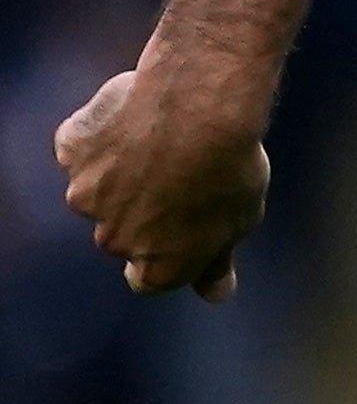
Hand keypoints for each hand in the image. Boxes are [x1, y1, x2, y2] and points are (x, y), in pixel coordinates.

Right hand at [56, 57, 270, 300]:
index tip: (179, 231)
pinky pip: (84, 148)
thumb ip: (215, 261)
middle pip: (122, 233)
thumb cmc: (228, 168)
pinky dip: (103, 137)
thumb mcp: (239, 221)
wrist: (197, 108)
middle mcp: (113, 241)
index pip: (147, 280)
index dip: (164, 255)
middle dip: (143, 210)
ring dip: (120, 173)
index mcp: (159, 268)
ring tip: (162, 142)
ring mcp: (84, 196)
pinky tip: (134, 119)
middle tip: (181, 173)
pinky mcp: (69, 153)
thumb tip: (215, 294)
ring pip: (99, 189)